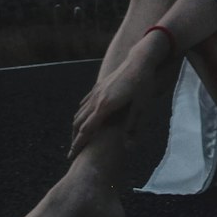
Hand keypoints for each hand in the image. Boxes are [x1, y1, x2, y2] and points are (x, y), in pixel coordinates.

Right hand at [68, 44, 155, 158]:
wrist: (139, 60)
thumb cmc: (143, 85)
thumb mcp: (141, 108)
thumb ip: (133, 127)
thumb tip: (129, 148)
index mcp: (106, 106)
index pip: (87, 130)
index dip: (79, 144)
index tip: (72, 156)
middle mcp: (97, 99)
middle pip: (79, 123)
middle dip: (75, 138)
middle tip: (73, 153)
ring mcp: (96, 92)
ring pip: (80, 112)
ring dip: (77, 127)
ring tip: (77, 139)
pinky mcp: (99, 86)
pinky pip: (85, 103)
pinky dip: (81, 113)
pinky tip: (82, 119)